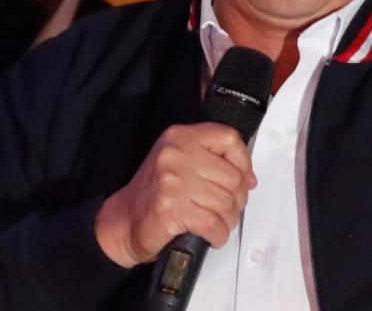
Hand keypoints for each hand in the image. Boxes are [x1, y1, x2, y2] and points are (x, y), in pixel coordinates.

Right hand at [95, 123, 255, 267]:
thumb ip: (210, 158)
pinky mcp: (170, 210)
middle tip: (229, 209)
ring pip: (225, 203)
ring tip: (219, 223)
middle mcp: (176, 154)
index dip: (244, 161)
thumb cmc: (156, 193)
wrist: (123, 220)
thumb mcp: (179, 160)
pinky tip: (212, 235)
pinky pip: (212, 223)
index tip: (246, 179)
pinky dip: (218, 234)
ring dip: (228, 220)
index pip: (228, 138)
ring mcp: (172, 182)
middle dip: (238, 199)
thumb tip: (248, 177)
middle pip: (232, 176)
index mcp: (180, 136)